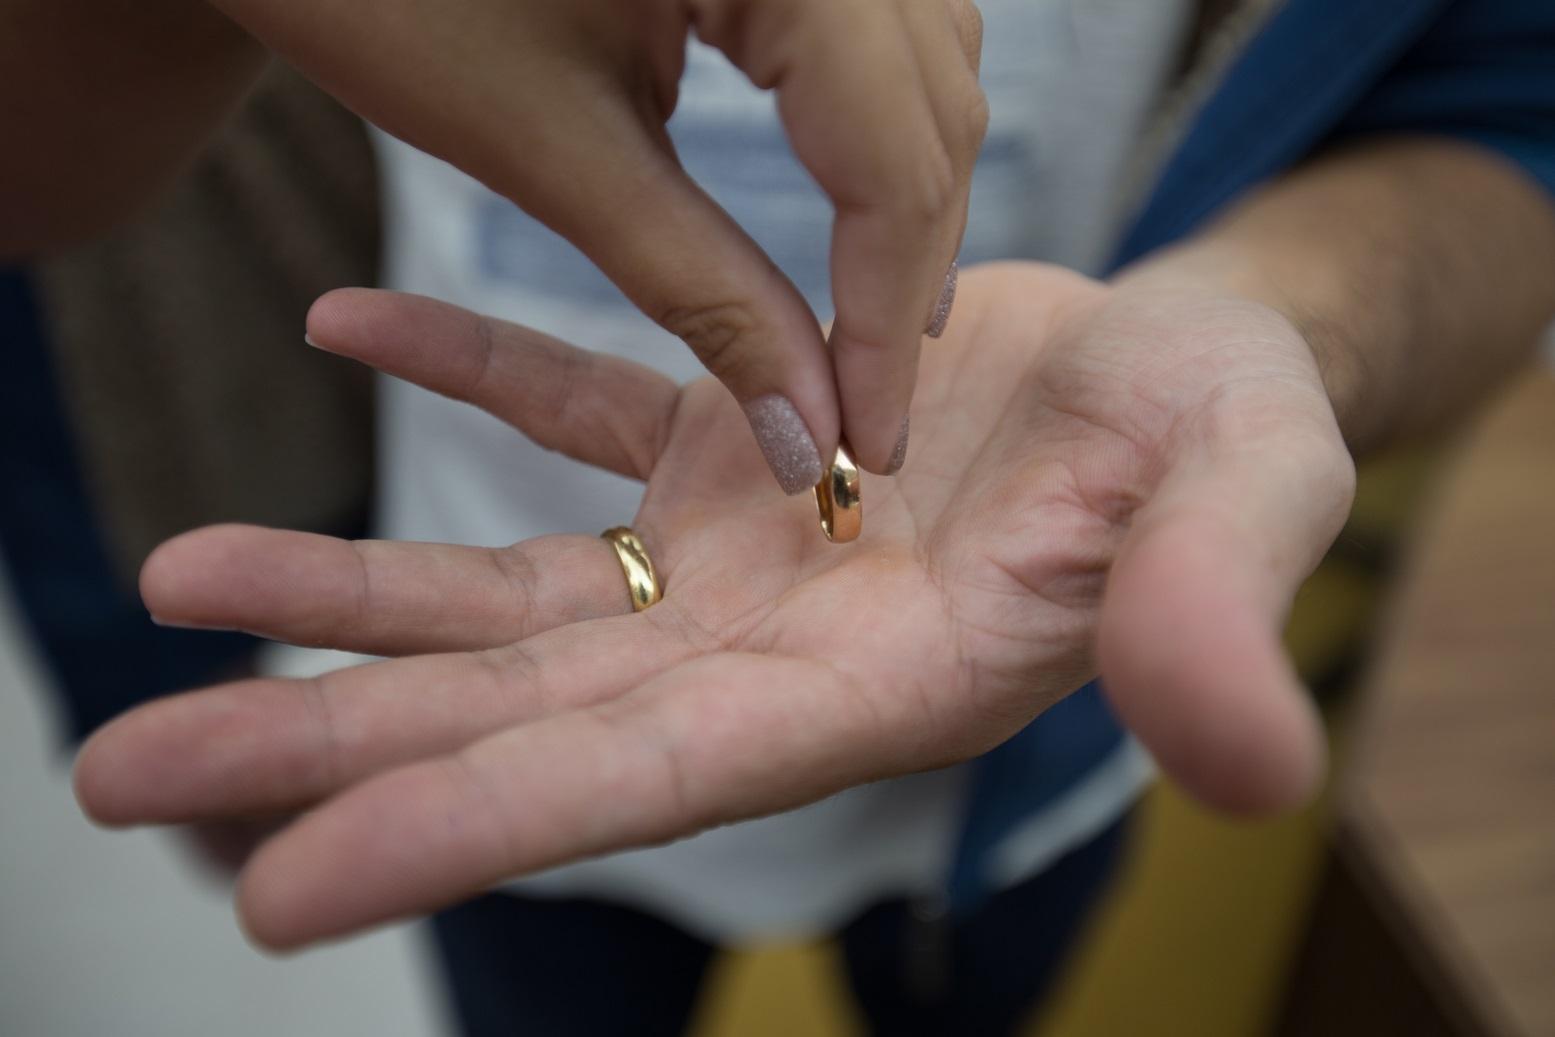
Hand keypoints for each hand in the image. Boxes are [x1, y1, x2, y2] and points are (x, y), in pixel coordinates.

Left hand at [75, 263, 1353, 947]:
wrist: (1189, 367)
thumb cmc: (1233, 435)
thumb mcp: (1246, 501)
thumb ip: (1213, 618)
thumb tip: (1249, 764)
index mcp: (872, 686)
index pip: (647, 782)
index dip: (469, 832)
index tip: (279, 889)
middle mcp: (772, 642)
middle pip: (523, 707)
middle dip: (328, 744)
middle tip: (125, 767)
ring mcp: (735, 541)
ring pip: (512, 582)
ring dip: (345, 583)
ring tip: (176, 576)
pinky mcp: (727, 437)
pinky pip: (567, 405)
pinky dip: (461, 361)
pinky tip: (349, 319)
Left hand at [207, 0, 986, 483]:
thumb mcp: (553, 146)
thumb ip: (699, 287)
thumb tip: (804, 425)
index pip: (895, 155)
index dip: (887, 313)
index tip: (874, 440)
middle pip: (934, 109)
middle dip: (910, 266)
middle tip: (876, 406)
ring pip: (932, 64)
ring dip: (907, 198)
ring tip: (874, 323)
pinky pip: (890, 24)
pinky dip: (879, 123)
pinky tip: (858, 198)